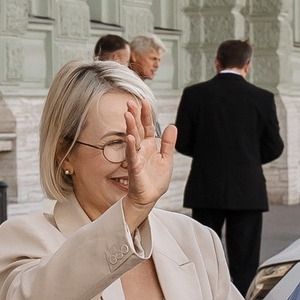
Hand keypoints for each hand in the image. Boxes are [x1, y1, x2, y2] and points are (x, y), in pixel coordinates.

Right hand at [123, 97, 176, 211]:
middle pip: (136, 129)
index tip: (144, 102)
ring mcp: (137, 158)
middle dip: (134, 116)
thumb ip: (168, 143)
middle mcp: (141, 149)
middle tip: (130, 103)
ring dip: (129, 127)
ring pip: (132, 139)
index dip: (145, 115)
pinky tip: (130, 137)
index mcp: (149, 146)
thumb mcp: (167, 158)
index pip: (146, 127)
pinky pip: (132, 156)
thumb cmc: (155, 180)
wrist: (150, 197)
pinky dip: (131, 147)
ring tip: (127, 115)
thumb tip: (172, 126)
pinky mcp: (134, 168)